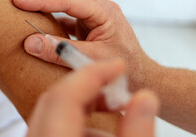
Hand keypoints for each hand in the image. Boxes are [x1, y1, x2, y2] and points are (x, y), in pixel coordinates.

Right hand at [14, 0, 158, 89]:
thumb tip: (30, 42)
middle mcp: (99, 7)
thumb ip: (60, 51)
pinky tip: (40, 22)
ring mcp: (94, 14)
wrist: (141, 77)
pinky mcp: (88, 23)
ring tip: (28, 3)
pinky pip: (66, 11)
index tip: (20, 2)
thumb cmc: (126, 69)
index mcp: (104, 12)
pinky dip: (51, 13)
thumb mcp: (91, 60)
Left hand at [26, 60, 158, 136]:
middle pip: (55, 97)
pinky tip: (95, 123)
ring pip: (51, 110)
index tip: (117, 66)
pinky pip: (50, 123)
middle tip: (114, 81)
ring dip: (81, 99)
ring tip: (110, 104)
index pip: (65, 94)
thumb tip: (145, 98)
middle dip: (87, 82)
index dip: (94, 73)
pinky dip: (74, 115)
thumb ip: (136, 129)